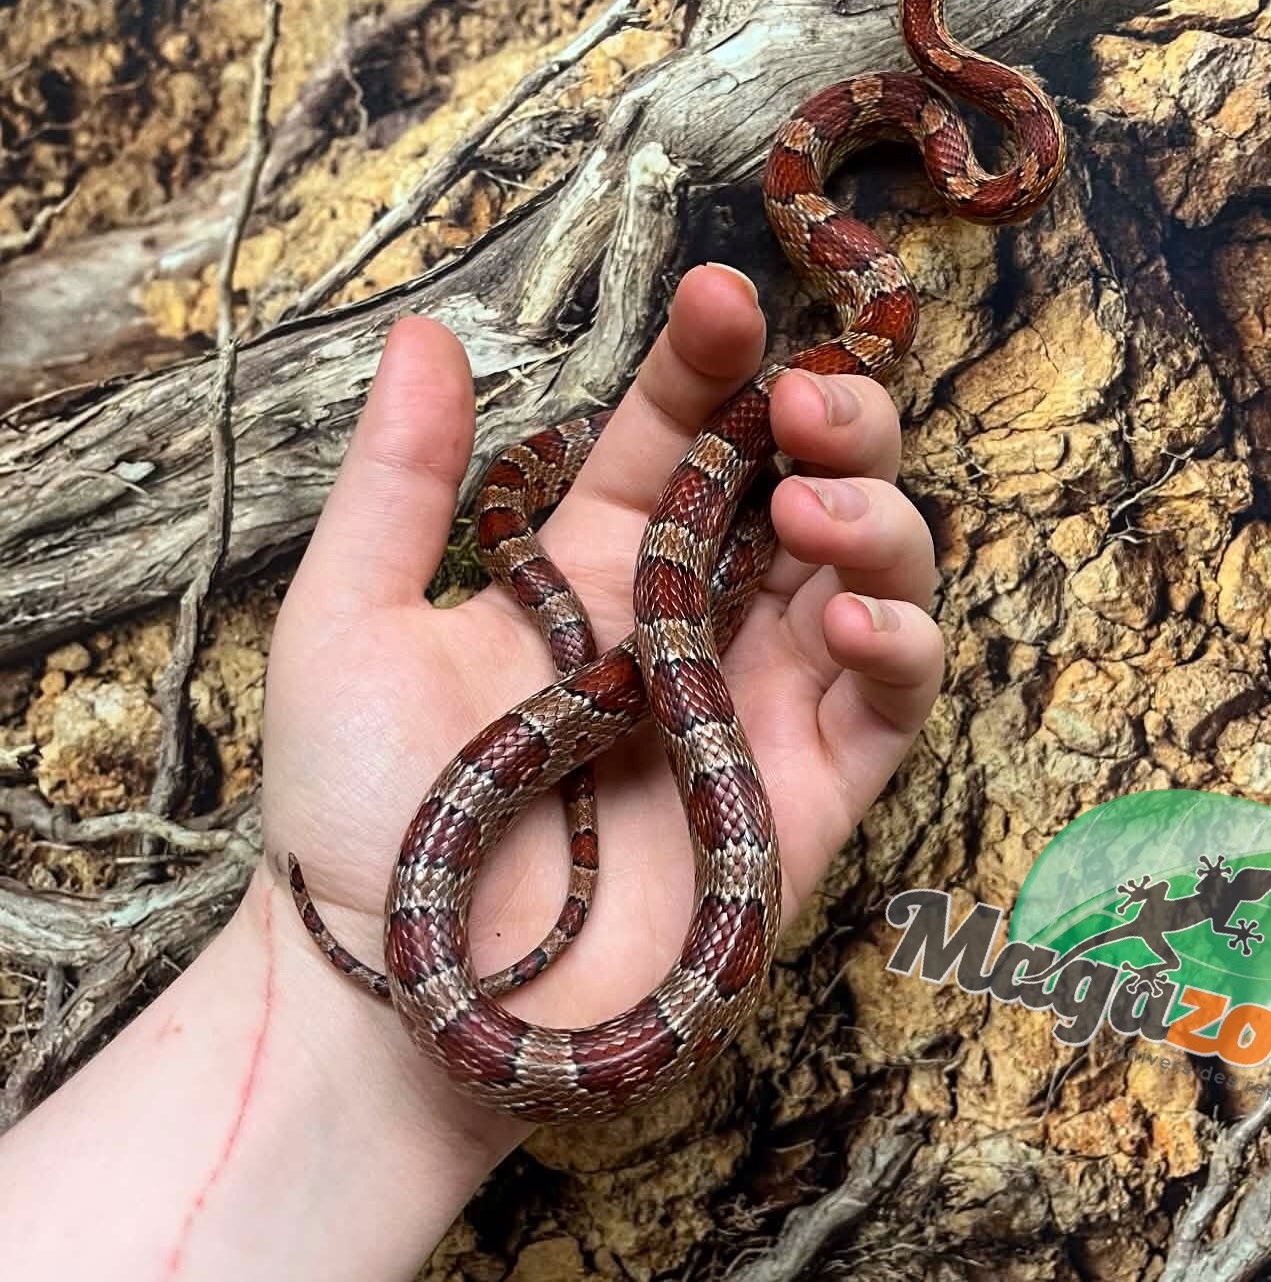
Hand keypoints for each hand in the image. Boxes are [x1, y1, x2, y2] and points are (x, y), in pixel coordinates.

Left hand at [252, 262, 943, 1151]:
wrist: (390, 990)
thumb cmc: (358, 811)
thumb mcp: (351, 618)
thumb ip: (400, 480)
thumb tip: (421, 334)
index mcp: (598, 566)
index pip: (680, 437)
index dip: (710, 365)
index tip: (721, 302)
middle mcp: (695, 619)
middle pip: (804, 487)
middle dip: (831, 424)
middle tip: (806, 402)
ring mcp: (758, 703)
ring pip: (870, 576)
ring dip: (875, 518)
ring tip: (820, 507)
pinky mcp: (802, 797)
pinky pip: (887, 703)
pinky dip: (898, 643)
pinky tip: (849, 616)